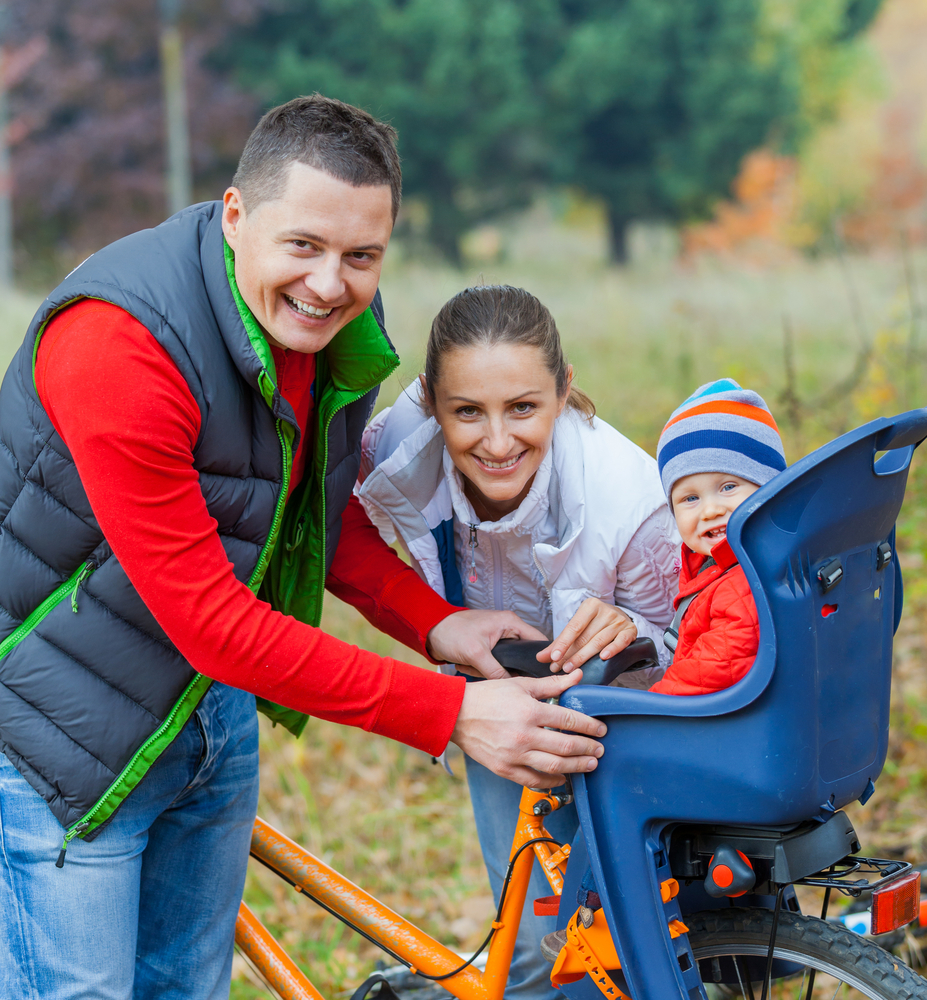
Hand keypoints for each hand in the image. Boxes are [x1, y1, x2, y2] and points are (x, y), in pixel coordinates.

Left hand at [426, 610, 547, 679]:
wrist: (431, 633)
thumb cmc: (452, 632)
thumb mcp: (476, 654)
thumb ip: (496, 671)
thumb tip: (512, 686)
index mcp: (511, 623)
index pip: (538, 641)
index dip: (543, 658)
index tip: (542, 675)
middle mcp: (508, 630)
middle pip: (524, 655)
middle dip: (512, 668)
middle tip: (502, 675)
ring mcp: (500, 640)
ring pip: (509, 663)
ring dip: (494, 670)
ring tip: (476, 667)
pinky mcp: (490, 650)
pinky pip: (496, 665)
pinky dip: (484, 669)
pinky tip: (470, 667)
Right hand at [450, 670, 606, 786]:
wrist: (456, 714)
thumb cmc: (487, 696)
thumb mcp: (520, 685)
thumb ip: (551, 684)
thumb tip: (576, 677)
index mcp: (529, 711)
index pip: (569, 721)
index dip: (590, 726)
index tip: (601, 729)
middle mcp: (523, 735)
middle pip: (566, 747)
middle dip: (588, 749)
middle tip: (600, 749)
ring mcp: (513, 755)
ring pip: (554, 766)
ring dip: (577, 767)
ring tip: (590, 764)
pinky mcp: (504, 769)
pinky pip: (534, 780)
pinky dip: (552, 781)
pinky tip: (563, 777)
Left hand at [537, 598, 636, 672]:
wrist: (620, 617)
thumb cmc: (595, 624)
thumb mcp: (578, 628)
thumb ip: (560, 642)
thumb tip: (541, 657)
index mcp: (590, 606)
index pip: (574, 627)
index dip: (563, 643)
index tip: (553, 657)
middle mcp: (605, 611)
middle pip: (585, 636)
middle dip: (570, 654)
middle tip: (558, 668)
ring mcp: (619, 620)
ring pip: (599, 641)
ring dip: (584, 657)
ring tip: (571, 669)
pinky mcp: (630, 630)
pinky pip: (621, 641)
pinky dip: (612, 650)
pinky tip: (603, 658)